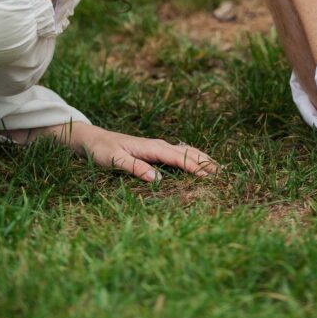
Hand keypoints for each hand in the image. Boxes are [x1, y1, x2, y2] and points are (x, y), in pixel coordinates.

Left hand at [72, 125, 217, 182]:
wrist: (92, 139)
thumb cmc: (102, 150)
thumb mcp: (115, 160)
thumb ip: (135, 168)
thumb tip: (157, 178)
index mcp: (152, 147)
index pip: (179, 158)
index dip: (195, 167)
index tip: (211, 177)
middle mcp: (158, 145)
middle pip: (188, 152)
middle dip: (206, 162)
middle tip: (225, 175)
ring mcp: (157, 146)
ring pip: (186, 150)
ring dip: (202, 158)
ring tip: (218, 169)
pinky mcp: (154, 150)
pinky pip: (179, 153)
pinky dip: (192, 157)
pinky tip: (197, 162)